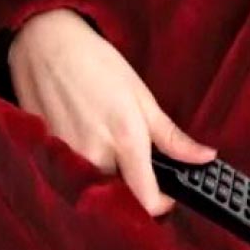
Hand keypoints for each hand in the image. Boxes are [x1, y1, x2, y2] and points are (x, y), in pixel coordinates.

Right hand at [8, 8, 216, 216]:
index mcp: (126, 140)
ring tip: (104, 142)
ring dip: (107, 176)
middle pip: (119, 196)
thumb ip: (171, 136)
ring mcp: (67, 158)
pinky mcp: (46, 155)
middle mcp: (94, 156)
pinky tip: (83, 135)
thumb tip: (205, 157)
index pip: (146, 200)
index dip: (161, 205)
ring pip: (95, 186)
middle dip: (132, 187)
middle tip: (135, 162)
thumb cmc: (96, 63)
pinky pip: (72, 174)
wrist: (45, 44)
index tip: (167, 195)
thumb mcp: (142, 96)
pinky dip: (83, 164)